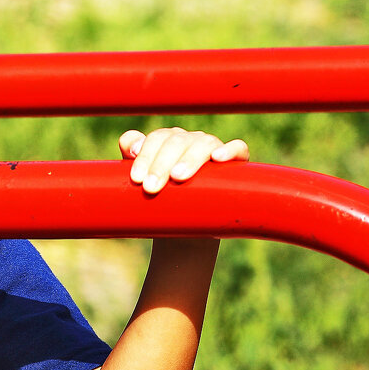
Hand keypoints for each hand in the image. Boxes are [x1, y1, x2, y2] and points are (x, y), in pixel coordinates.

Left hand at [119, 127, 248, 194]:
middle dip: (161, 164)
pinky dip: (230, 149)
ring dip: (189, 159)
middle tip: (150, 187)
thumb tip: (132, 147)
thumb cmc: (161, 203)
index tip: (136, 179)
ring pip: (203, 143)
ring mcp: (214, 150)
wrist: (185, 231)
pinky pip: (239, 149)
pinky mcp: (237, 164)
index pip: (158, 139)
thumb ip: (129, 160)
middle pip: (176, 141)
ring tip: (177, 177)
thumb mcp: (143, 184)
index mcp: (168, 141)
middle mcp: (191, 141)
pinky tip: (218, 158)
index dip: (145, 155)